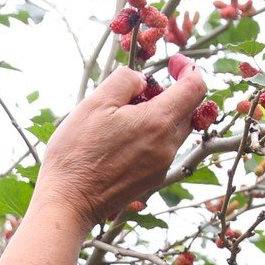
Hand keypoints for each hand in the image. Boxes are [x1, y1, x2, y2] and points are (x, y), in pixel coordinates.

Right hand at [35, 66, 208, 226]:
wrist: (68, 202)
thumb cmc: (76, 152)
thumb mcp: (95, 103)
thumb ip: (125, 80)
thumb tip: (142, 80)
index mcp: (158, 122)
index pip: (196, 88)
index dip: (188, 69)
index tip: (173, 63)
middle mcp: (168, 146)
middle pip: (188, 110)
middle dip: (170, 93)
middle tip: (138, 92)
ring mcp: (162, 166)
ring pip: (174, 131)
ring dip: (158, 116)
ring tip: (123, 117)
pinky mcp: (152, 180)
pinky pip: (162, 150)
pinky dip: (151, 137)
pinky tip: (121, 140)